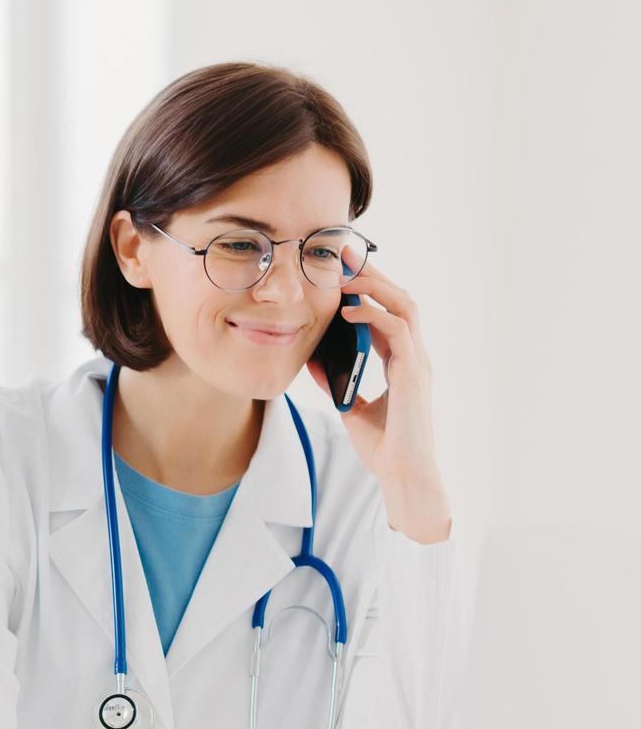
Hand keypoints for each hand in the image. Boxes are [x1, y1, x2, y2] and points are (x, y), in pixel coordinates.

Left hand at [306, 248, 450, 543]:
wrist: (403, 475)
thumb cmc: (383, 446)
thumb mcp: (349, 406)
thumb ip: (335, 381)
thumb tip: (310, 360)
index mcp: (402, 361)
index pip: (388, 312)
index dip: (368, 289)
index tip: (343, 269)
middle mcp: (414, 356)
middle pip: (399, 298)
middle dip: (373, 274)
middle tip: (344, 253)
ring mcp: (417, 362)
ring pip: (404, 306)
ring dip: (375, 286)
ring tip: (346, 274)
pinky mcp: (414, 374)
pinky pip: (397, 331)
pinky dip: (373, 316)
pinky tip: (348, 311)